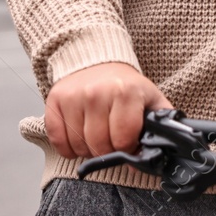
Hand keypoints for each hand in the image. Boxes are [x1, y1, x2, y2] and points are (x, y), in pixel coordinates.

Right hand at [44, 62, 171, 160]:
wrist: (98, 61)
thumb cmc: (125, 86)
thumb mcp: (151, 99)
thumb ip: (160, 125)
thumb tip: (156, 155)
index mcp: (125, 92)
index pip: (123, 140)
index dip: (127, 148)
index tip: (128, 142)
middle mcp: (97, 93)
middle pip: (99, 146)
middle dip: (107, 151)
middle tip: (112, 140)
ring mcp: (73, 96)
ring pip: (79, 146)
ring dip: (88, 149)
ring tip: (96, 135)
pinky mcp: (55, 100)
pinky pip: (57, 140)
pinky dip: (67, 147)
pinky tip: (78, 137)